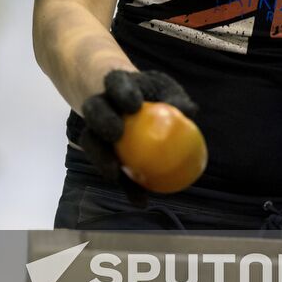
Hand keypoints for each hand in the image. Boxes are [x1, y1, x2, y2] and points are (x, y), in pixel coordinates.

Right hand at [79, 69, 198, 206]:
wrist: (129, 100)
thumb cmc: (152, 93)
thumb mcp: (165, 90)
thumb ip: (176, 99)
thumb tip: (191, 112)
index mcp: (116, 83)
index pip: (115, 81)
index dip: (121, 91)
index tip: (133, 105)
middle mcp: (100, 104)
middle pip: (93, 109)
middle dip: (102, 121)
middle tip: (116, 134)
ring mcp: (94, 127)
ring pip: (91, 141)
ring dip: (101, 158)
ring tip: (115, 174)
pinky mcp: (99, 152)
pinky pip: (109, 168)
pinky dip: (124, 185)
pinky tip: (140, 200)